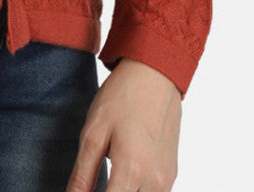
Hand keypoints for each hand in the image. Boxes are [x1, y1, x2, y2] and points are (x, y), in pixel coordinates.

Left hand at [64, 58, 181, 191]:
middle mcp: (153, 182)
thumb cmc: (122, 98)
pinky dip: (135, 191)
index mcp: (130, 171)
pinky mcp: (171, 174)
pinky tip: (123, 177)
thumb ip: (82, 175)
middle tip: (94, 182)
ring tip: (108, 178)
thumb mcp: (93, 133)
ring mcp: (166, 180)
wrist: (155, 74)